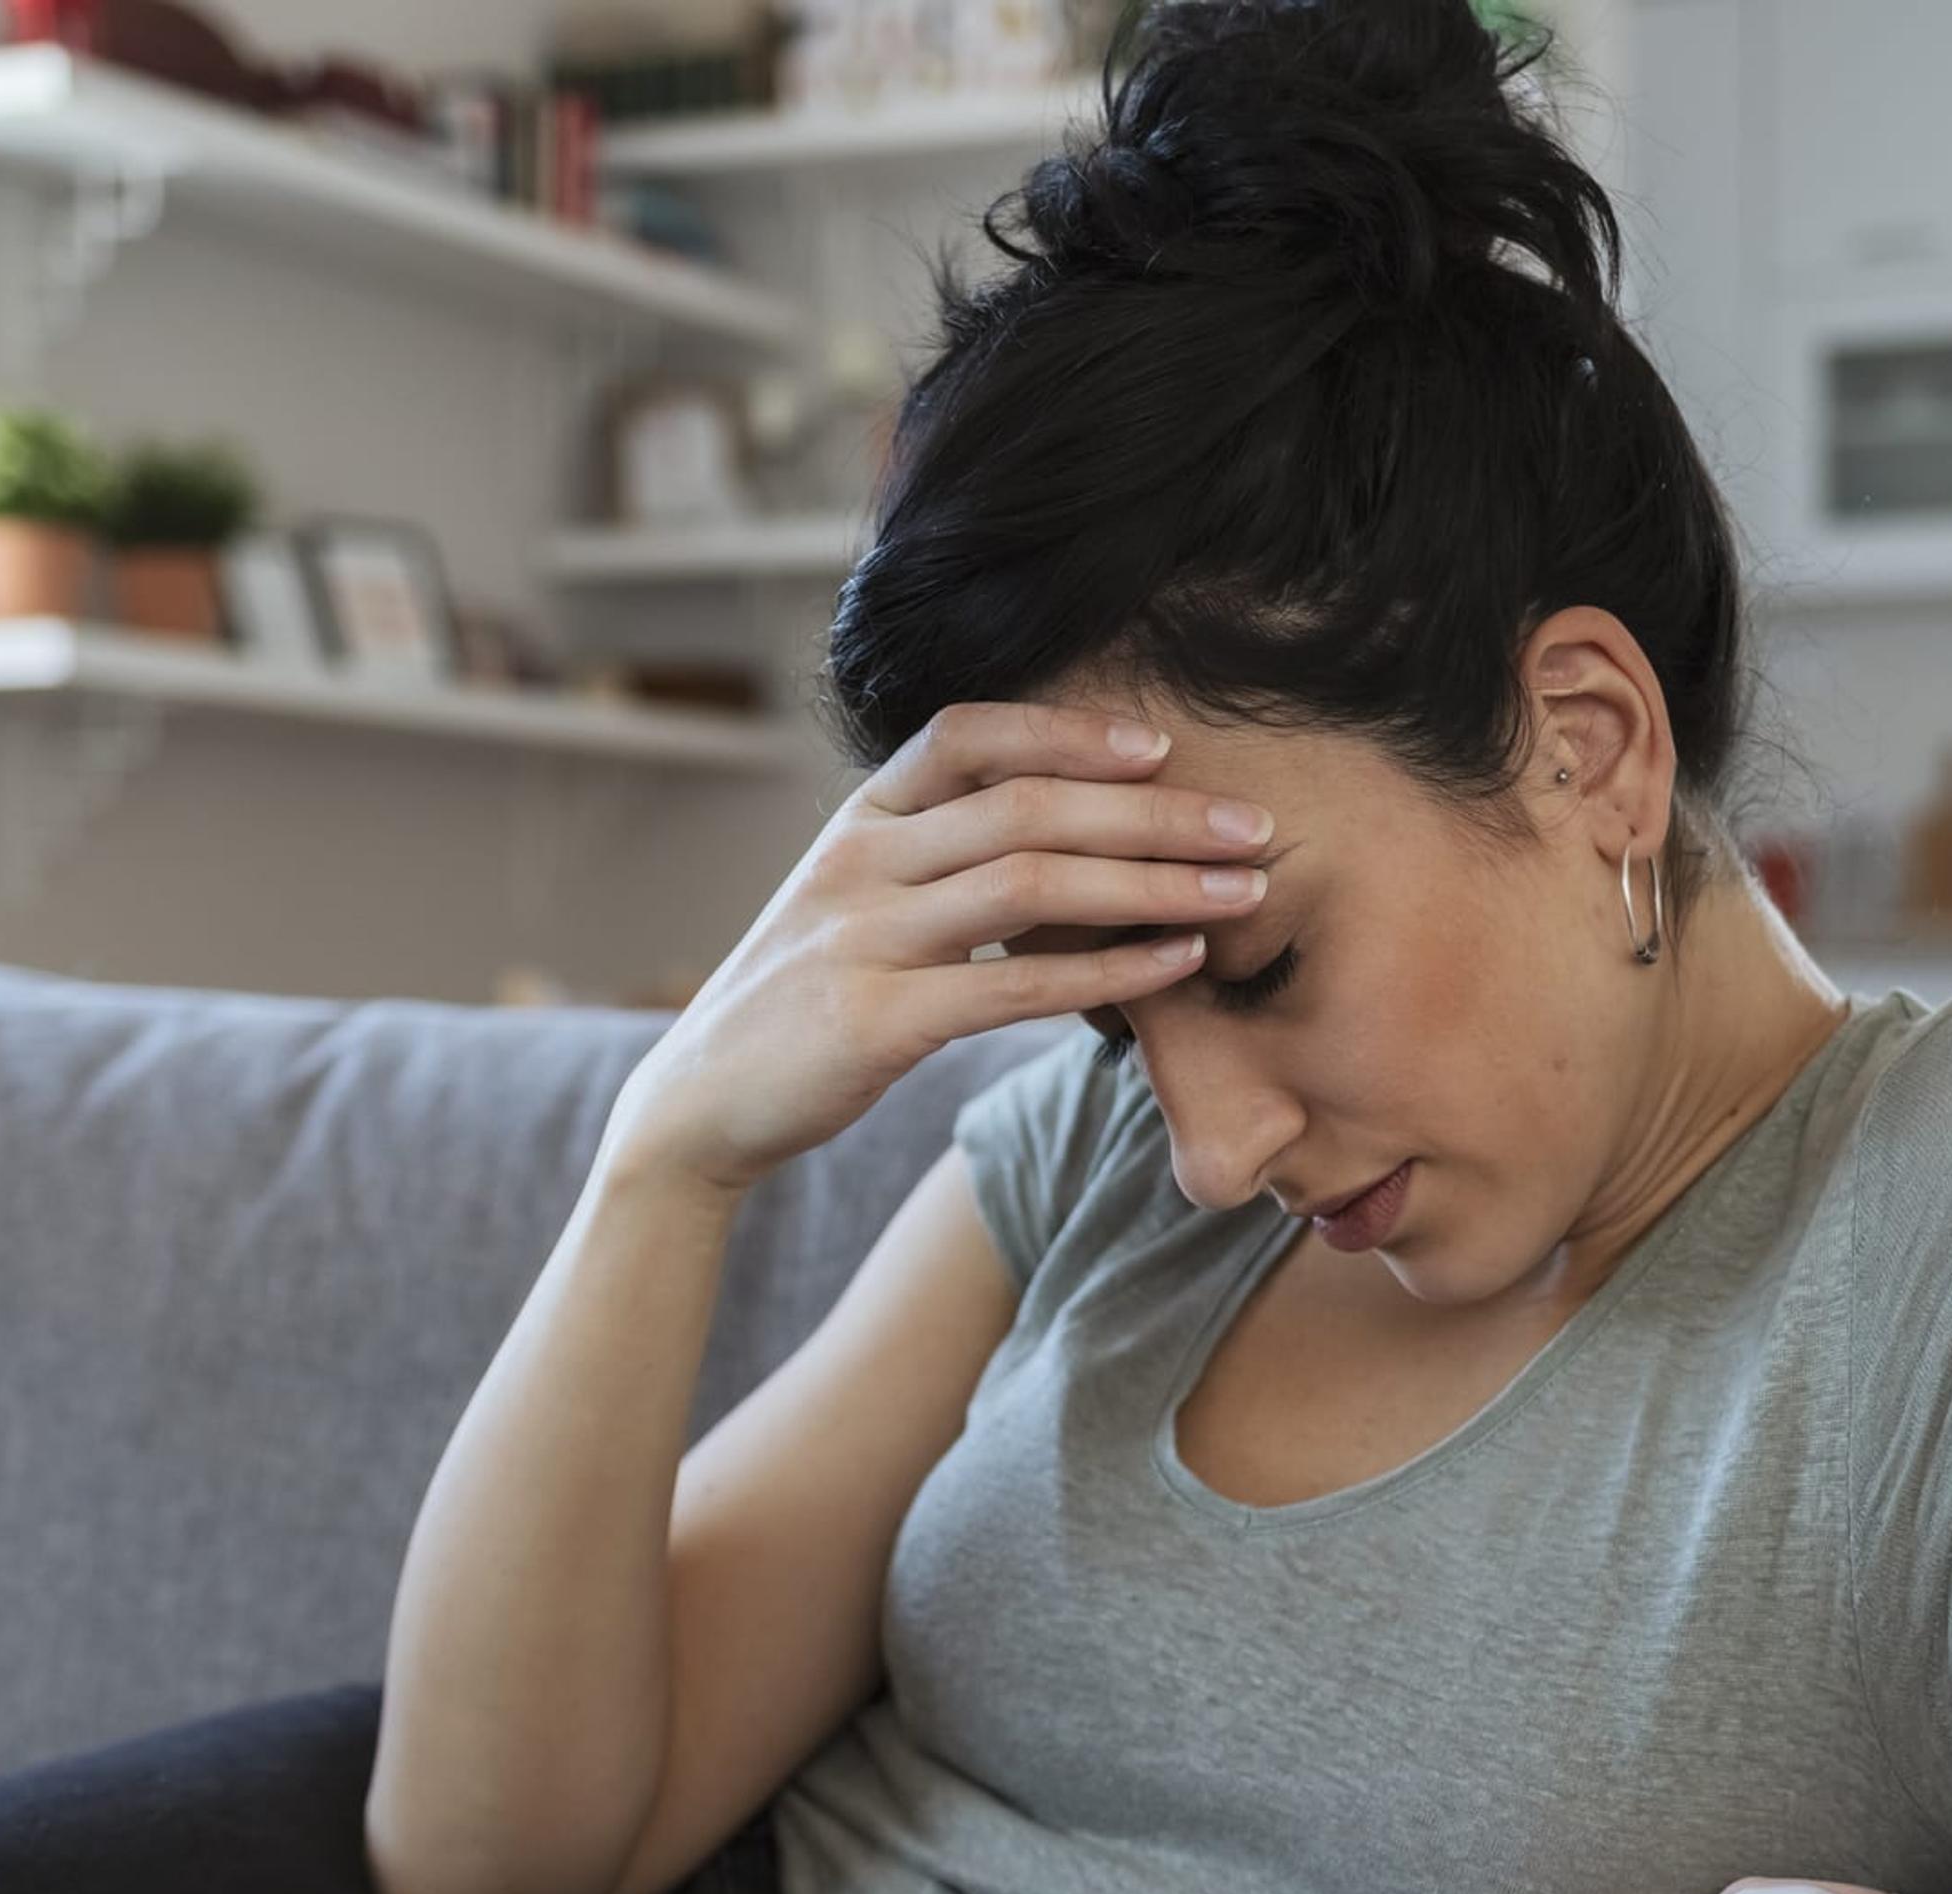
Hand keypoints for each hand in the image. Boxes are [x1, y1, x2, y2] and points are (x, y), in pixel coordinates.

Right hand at [601, 700, 1273, 1196]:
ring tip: (1241, 891)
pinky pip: (1014, 986)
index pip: (967, 733)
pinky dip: (1109, 973)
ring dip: (1153, 884)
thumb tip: (1066, 832)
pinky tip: (1177, 965)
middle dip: (1155, 813)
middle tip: (1252, 825)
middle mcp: (858, 862)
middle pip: (1026, 807)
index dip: (1069, 731)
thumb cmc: (802, 1002)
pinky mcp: (873, 1022)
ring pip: (1030, 886)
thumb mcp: (853, 902)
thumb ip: (937, 858)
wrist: (700, 1104)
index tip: (1161, 748)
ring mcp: (862, 939)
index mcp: (858, 819)